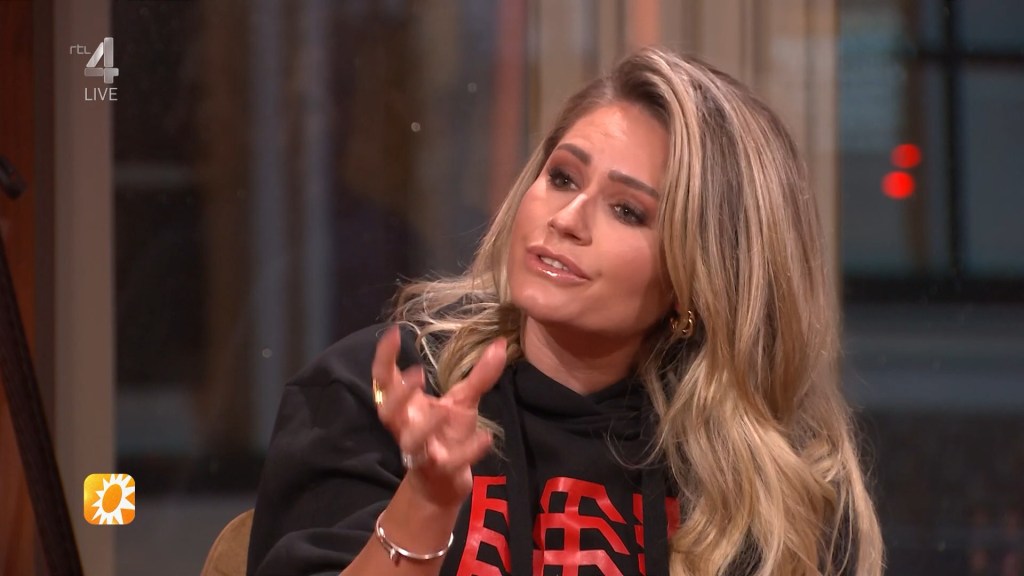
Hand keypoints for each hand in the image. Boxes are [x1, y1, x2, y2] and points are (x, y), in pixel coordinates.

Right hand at [371, 325, 505, 507]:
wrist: (444, 484)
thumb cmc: (447, 436)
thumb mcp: (463, 401)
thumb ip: (479, 375)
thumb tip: (501, 344)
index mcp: (405, 407)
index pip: (384, 379)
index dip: (384, 357)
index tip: (394, 332)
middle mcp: (406, 428)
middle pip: (388, 411)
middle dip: (398, 395)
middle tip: (416, 373)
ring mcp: (421, 451)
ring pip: (412, 441)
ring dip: (425, 426)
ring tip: (443, 410)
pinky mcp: (441, 470)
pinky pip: (451, 461)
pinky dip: (469, 451)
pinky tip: (486, 437)